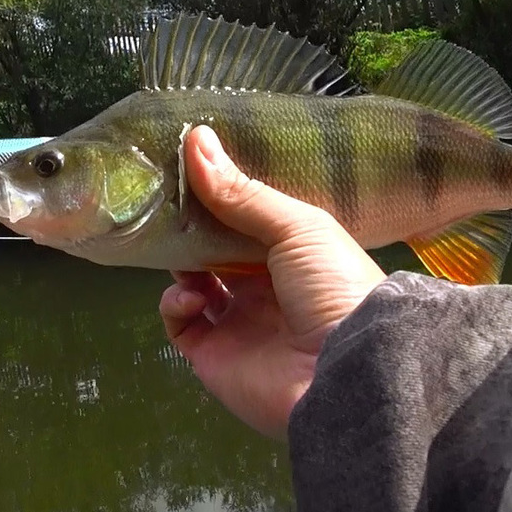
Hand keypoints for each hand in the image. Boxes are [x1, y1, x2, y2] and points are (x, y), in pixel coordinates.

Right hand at [159, 126, 386, 440]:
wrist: (344, 373)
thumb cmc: (334, 286)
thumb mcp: (297, 227)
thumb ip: (242, 191)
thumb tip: (195, 138)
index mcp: (295, 252)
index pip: (248, 218)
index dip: (221, 195)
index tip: (188, 166)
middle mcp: (266, 285)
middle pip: (216, 247)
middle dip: (192, 226)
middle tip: (168, 201)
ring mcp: (239, 321)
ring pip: (192, 281)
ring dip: (180, 262)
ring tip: (178, 248)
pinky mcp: (214, 355)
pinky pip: (180, 323)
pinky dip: (174, 304)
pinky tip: (190, 294)